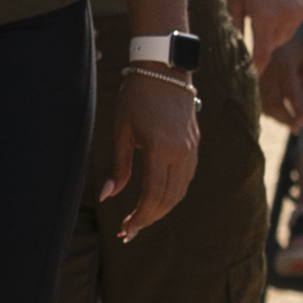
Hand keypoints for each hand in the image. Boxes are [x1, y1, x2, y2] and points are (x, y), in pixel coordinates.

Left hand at [95, 63, 200, 239]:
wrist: (164, 71)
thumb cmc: (136, 98)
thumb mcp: (121, 131)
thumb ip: (118, 167)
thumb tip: (107, 196)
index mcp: (160, 149)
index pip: (153, 195)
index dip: (139, 217)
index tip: (125, 229)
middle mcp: (181, 153)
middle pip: (169, 199)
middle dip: (149, 218)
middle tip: (129, 231)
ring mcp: (191, 150)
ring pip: (180, 191)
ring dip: (162, 208)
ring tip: (142, 218)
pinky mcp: (194, 146)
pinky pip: (186, 178)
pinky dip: (172, 193)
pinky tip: (157, 197)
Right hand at [257, 33, 302, 125]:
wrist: (267, 32)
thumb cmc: (291, 49)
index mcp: (285, 69)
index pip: (291, 94)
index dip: (296, 110)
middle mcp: (269, 75)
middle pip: (276, 103)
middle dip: (287, 119)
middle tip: (297, 129)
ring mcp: (257, 78)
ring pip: (264, 104)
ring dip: (276, 118)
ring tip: (289, 125)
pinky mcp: (249, 80)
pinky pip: (255, 100)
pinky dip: (264, 111)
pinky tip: (274, 117)